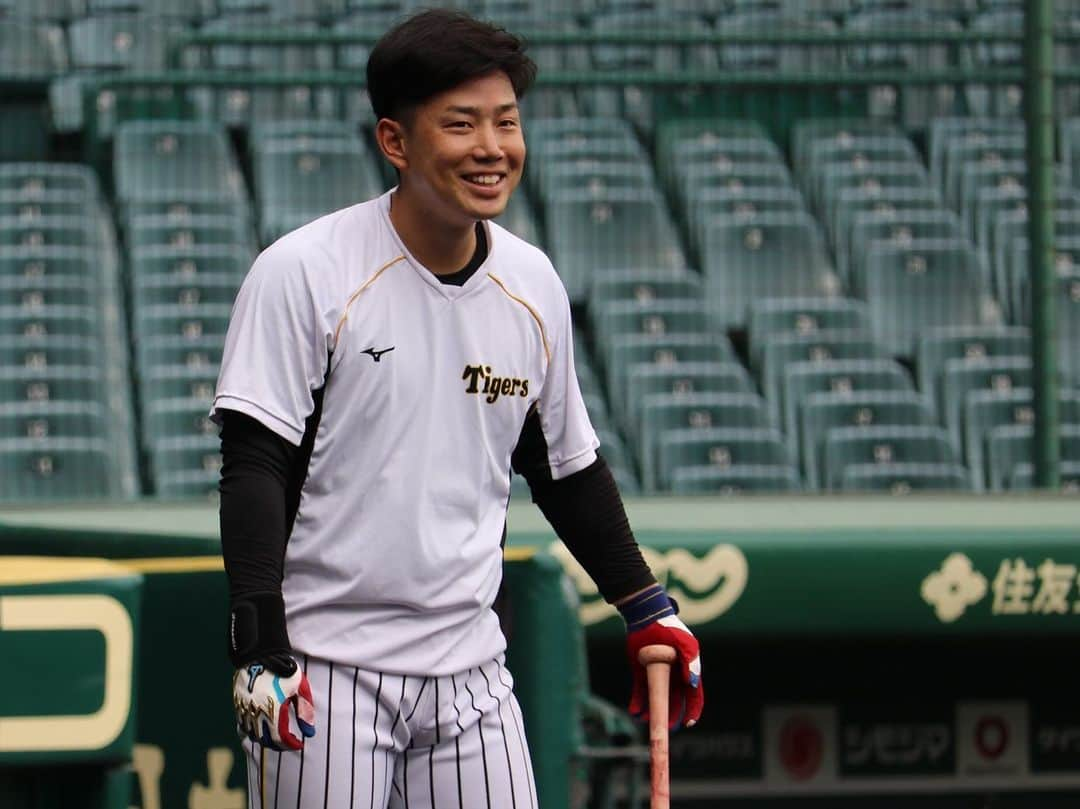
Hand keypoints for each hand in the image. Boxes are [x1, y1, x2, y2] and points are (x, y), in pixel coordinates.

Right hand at [232, 653, 315, 749]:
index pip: (281, 739)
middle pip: (266, 741)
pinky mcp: (238, 704)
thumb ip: (305, 712)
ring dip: (265, 739)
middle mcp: (257, 713)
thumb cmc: (284, 671)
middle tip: (289, 742)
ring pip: (253, 735)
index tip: (299, 744)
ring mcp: (245, 710)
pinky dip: (252, 731)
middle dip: (279, 745)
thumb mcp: (300, 689)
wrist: (261, 654)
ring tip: (276, 737)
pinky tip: (262, 728)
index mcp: (273, 710)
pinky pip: (243, 725)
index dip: (291, 745)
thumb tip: (310, 734)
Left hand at [620, 585, 702, 729]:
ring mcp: (656, 675)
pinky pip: (639, 692)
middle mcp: (673, 676)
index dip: (693, 710)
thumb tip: (693, 683)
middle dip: (671, 716)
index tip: (689, 722)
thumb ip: (691, 662)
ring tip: (646, 721)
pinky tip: (634, 712)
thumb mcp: (685, 644)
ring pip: (656, 700)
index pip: (694, 695)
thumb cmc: (670, 629)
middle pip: (674, 702)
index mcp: (687, 671)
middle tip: (666, 728)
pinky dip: (637, 703)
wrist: (646, 618)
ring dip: (652, 712)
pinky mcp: (640, 673)